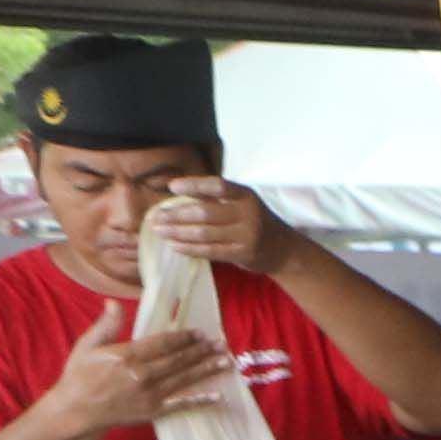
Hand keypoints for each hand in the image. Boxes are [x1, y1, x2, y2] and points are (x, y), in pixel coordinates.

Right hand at [35, 303, 228, 438]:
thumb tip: (114, 302)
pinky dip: (201, 401)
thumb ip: (106, 325)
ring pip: (184, 379)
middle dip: (202, 352)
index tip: (200, 333)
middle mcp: (142, 375)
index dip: (184, 338)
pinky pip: (181, 405)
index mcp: (127, 356)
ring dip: (207, 370)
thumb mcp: (88, 346)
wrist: (76, 411)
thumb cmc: (80, 376)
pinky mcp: (153, 411)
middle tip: (222, 345)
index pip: (163, 344)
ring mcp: (150, 394)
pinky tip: (218, 396)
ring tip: (226, 363)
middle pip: (179, 360)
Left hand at [145, 180, 294, 275]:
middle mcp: (248, 214)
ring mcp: (247, 235)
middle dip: (176, 215)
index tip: (172, 187)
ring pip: (204, 233)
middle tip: (156, 217)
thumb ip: (216, 200)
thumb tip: (176, 197)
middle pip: (205, 213)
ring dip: (178, 233)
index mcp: (245, 196)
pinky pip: (210, 251)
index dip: (194, 185)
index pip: (217, 186)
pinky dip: (189, 248)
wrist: (284, 250)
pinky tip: (174, 245)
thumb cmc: (254, 223)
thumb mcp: (241, 205)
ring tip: (159, 231)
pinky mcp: (243, 254)